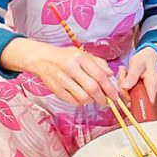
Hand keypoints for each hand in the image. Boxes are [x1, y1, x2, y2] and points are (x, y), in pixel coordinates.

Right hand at [1, 37, 117, 105]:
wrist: (41, 58)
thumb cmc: (65, 56)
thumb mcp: (82, 54)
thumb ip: (98, 63)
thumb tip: (111, 74)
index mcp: (80, 57)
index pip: (99, 75)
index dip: (110, 87)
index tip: (115, 95)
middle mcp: (71, 68)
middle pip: (92, 88)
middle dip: (103, 98)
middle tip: (107, 101)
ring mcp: (62, 79)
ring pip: (83, 97)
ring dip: (92, 101)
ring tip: (94, 98)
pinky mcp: (56, 89)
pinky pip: (73, 101)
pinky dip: (82, 102)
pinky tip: (83, 97)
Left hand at [118, 47, 156, 103]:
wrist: (147, 55)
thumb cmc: (145, 58)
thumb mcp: (138, 64)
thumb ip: (132, 76)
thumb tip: (125, 88)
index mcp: (152, 86)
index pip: (148, 103)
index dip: (138, 105)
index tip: (127, 100)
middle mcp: (147, 91)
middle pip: (134, 100)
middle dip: (125, 91)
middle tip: (124, 76)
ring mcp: (141, 91)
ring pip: (128, 95)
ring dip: (122, 84)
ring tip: (125, 71)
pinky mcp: (135, 89)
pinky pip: (126, 91)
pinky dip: (122, 83)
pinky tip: (124, 73)